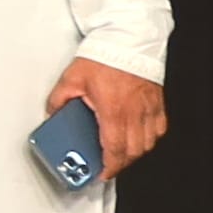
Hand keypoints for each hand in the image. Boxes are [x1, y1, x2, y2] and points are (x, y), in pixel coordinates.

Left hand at [51, 54, 170, 178]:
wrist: (128, 38)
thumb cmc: (104, 55)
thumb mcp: (72, 78)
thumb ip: (59, 99)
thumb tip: (53, 113)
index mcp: (113, 110)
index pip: (114, 149)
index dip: (109, 167)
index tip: (102, 173)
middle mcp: (134, 112)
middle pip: (133, 151)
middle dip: (120, 163)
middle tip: (108, 165)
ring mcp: (149, 107)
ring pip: (148, 142)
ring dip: (135, 152)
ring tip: (121, 153)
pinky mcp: (157, 101)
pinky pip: (159, 128)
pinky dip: (150, 137)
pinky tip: (139, 136)